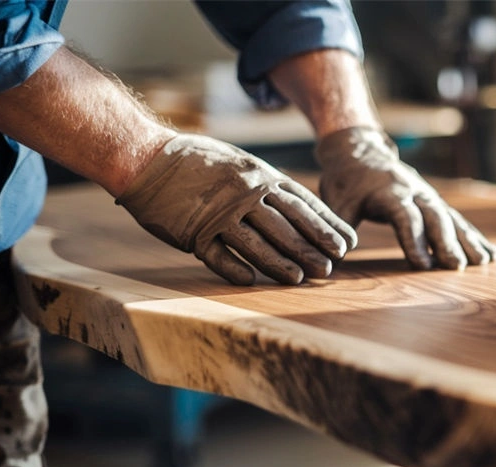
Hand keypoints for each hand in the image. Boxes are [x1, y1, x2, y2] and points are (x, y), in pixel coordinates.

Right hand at [118, 134, 356, 284]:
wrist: (148, 156)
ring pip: (256, 242)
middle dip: (312, 247)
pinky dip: (233, 267)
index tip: (347, 243)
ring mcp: (219, 212)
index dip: (327, 225)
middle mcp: (244, 193)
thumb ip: (271, 186)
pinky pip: (217, 253)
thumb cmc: (201, 163)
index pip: (303, 204)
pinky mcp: (193, 230)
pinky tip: (250, 281)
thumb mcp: (243, 165)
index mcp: (260, 176)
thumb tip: (304, 212)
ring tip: (300, 279)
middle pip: (286, 225)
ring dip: (279, 262)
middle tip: (332, 267)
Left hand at [315, 127, 495, 269]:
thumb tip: (339, 255)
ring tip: (483, 263)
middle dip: (447, 243)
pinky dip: (474, 238)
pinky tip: (490, 255)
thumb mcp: (338, 202)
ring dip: (468, 242)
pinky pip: (459, 221)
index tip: (421, 265)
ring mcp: (429, 197)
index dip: (414, 242)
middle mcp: (415, 193)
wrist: (360, 151)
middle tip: (457, 267)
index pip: (406, 218)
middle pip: (435, 219)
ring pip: (452, 220)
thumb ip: (343, 226)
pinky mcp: (436, 203)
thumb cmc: (346, 181)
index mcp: (390, 193)